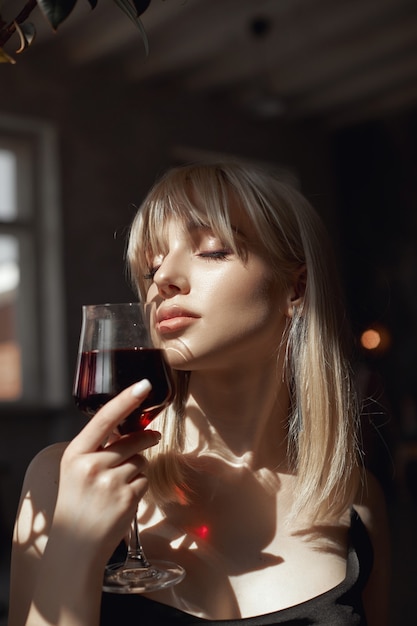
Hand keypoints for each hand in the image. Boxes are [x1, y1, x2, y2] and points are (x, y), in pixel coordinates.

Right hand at [53, 379, 160, 566]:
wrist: (76, 545)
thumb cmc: (77, 503)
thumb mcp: (76, 469)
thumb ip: (99, 447)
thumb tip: (131, 428)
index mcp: (76, 453)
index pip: (105, 418)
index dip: (126, 399)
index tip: (143, 385)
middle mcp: (92, 465)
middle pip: (132, 440)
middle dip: (145, 439)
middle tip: (153, 438)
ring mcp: (110, 482)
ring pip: (141, 461)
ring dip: (137, 469)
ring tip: (118, 485)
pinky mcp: (127, 498)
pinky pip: (145, 481)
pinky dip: (139, 488)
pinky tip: (123, 499)